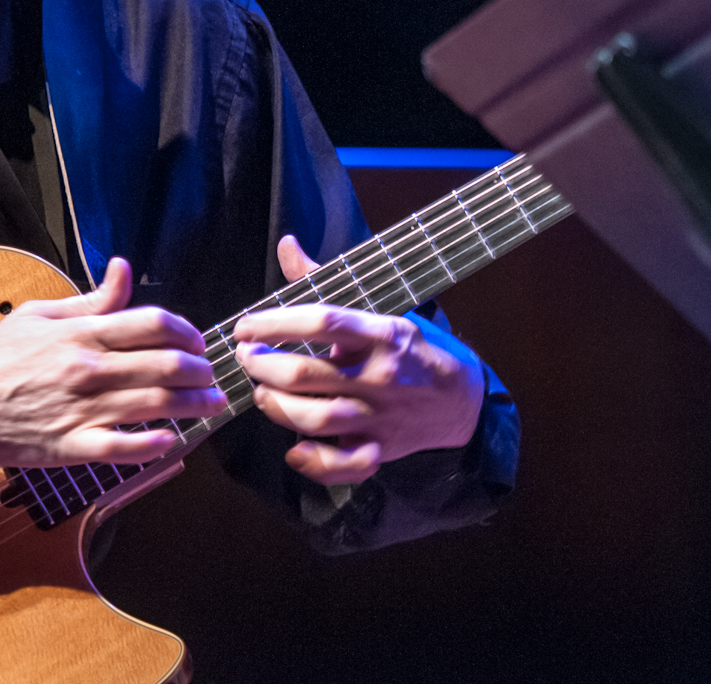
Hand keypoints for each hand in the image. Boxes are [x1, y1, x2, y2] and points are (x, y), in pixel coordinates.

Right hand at [0, 257, 226, 477]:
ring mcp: (81, 409)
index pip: (153, 323)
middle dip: (201, 371)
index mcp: (82, 333)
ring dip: (194, 405)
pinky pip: (123, 448)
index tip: (196, 341)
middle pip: (166, 365)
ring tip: (211, 405)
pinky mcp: (70, 446)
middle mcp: (88, 369)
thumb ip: (90, 299)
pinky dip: (153, 445)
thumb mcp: (39, 314)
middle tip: (212, 375)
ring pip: (156, 405)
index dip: (186, 331)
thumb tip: (123, 269)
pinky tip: (171, 440)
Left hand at [232, 235, 484, 485]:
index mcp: (381, 334)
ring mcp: (380, 416)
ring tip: (263, 392)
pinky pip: (342, 465)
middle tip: (247, 358)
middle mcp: (380, 376)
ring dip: (275, 406)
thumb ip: (326, 280)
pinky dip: (312, 462)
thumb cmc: (413, 348)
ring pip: (313, 419)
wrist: (464, 400)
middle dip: (262, 366)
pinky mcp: (380, 450)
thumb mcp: (380, 308)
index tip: (246, 326)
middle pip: (304, 374)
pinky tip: (294, 448)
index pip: (321, 322)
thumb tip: (286, 245)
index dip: (274, 323)